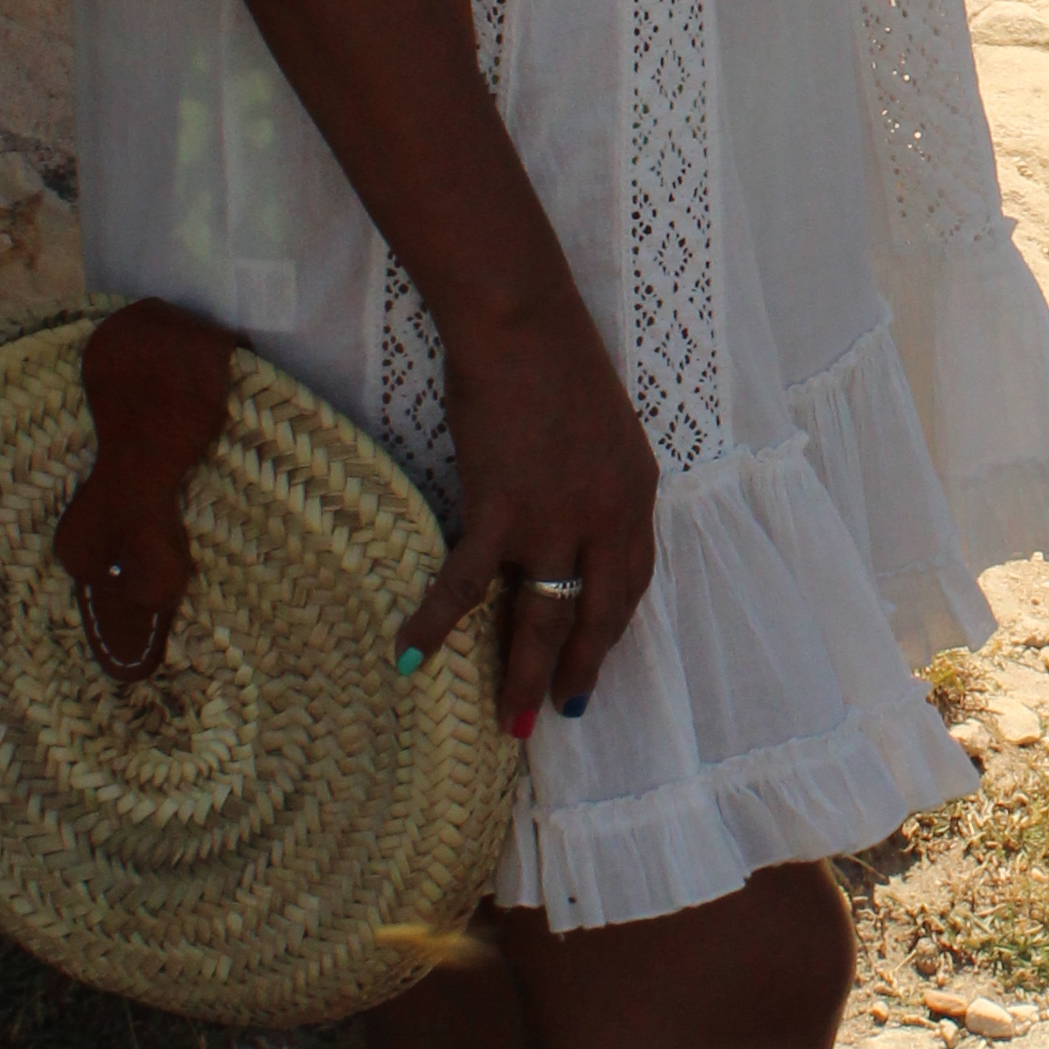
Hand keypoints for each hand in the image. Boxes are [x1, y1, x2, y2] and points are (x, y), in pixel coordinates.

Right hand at [403, 278, 661, 743]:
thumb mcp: (607, 430)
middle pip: (595, 612)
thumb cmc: (559, 362)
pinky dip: (435, 622)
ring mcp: (554, 518)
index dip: (611, 629)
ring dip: (524, 673)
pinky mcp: (500, 510)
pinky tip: (411, 657)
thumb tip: (577, 522)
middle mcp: (606, 516)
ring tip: (514, 723)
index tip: (594, 661)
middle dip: (578, 669)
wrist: (523, 325)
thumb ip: (600, 482)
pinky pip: (467, 584)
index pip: (632, 583)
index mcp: (637, 495)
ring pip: (541, 615)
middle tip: (562, 715)